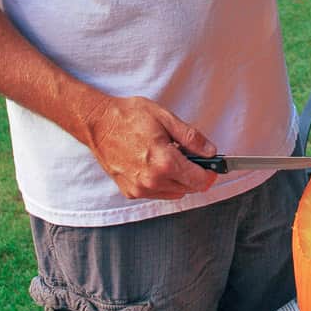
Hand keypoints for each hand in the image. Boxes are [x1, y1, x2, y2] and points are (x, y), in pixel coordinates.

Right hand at [82, 95, 217, 199]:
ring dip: (179, 179)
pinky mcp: (130, 192)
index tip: (212, 165)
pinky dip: (163, 182)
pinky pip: (158, 193)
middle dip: (194, 173)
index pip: (200, 180)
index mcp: (164, 162)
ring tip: (168, 156)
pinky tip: (154, 164)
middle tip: (188, 154)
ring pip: (174, 192)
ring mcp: (140, 189)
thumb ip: (191, 138)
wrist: (98, 124)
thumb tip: (210, 151)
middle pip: (189, 188)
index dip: (210, 172)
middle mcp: (153, 180)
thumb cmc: (129, 117)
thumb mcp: (166, 118)